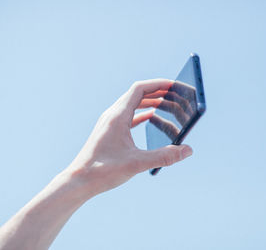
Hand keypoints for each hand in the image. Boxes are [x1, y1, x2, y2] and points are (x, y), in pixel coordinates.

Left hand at [67, 79, 192, 198]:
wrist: (78, 181)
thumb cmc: (102, 171)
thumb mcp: (136, 163)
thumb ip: (164, 156)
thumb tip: (187, 150)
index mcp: (118, 116)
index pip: (139, 89)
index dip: (158, 84)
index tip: (173, 85)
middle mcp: (112, 115)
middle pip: (137, 94)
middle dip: (157, 92)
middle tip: (175, 94)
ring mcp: (109, 122)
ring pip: (132, 103)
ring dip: (150, 101)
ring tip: (167, 104)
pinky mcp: (109, 131)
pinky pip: (128, 115)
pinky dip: (141, 113)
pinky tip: (150, 117)